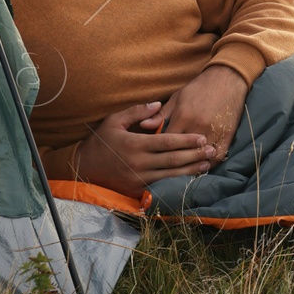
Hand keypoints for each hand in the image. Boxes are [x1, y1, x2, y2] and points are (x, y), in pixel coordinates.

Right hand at [75, 102, 215, 193]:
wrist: (82, 168)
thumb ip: (137, 111)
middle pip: (173, 160)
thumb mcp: (114, 121)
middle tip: (211, 151)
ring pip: (170, 175)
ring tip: (206, 165)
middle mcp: (138, 162)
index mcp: (135, 144)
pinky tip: (189, 179)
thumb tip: (158, 104)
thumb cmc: (100, 141)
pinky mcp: (136, 189)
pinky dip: (176, 182)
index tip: (202, 138)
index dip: (187, 140)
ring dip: (190, 170)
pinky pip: (160, 186)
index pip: (167, 142)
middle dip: (194, 155)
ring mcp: (137, 178)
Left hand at [144, 64, 248, 165]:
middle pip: (182, 153)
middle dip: (173, 163)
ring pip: (200, 157)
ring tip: (184, 173)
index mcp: (183, 117)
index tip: (153, 157)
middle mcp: (198, 127)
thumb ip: (160, 114)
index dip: (159, 152)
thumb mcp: (177, 98)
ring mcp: (214, 132)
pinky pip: (218, 155)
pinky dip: (211, 163)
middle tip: (165, 170)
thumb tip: (143, 126)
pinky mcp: (227, 134)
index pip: (166, 143)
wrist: (227, 78)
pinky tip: (204, 166)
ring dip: (193, 166)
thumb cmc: (199, 87)